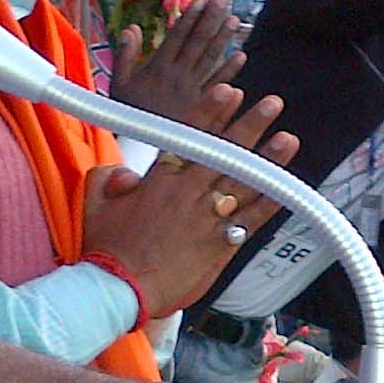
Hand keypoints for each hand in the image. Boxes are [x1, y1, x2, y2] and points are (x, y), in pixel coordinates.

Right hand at [82, 90, 297, 315]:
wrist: (122, 290)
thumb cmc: (107, 249)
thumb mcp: (95, 204)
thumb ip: (109, 178)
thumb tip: (127, 173)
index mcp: (160, 180)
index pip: (190, 136)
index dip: (211, 111)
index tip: (230, 92)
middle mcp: (189, 193)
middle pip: (225, 153)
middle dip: (251, 125)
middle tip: (272, 104)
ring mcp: (208, 218)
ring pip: (244, 182)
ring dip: (268, 159)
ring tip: (288, 138)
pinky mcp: (221, 244)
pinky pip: (252, 219)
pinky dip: (271, 202)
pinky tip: (287, 185)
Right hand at [111, 0, 242, 126]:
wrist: (141, 150)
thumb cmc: (129, 117)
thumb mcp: (119, 85)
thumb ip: (125, 55)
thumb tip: (130, 27)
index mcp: (157, 68)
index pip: (177, 37)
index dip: (190, 18)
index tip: (201, 0)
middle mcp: (178, 76)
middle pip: (197, 43)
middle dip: (210, 19)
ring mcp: (192, 91)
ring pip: (210, 60)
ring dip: (222, 39)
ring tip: (233, 20)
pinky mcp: (203, 107)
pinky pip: (218, 85)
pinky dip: (230, 71)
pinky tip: (241, 56)